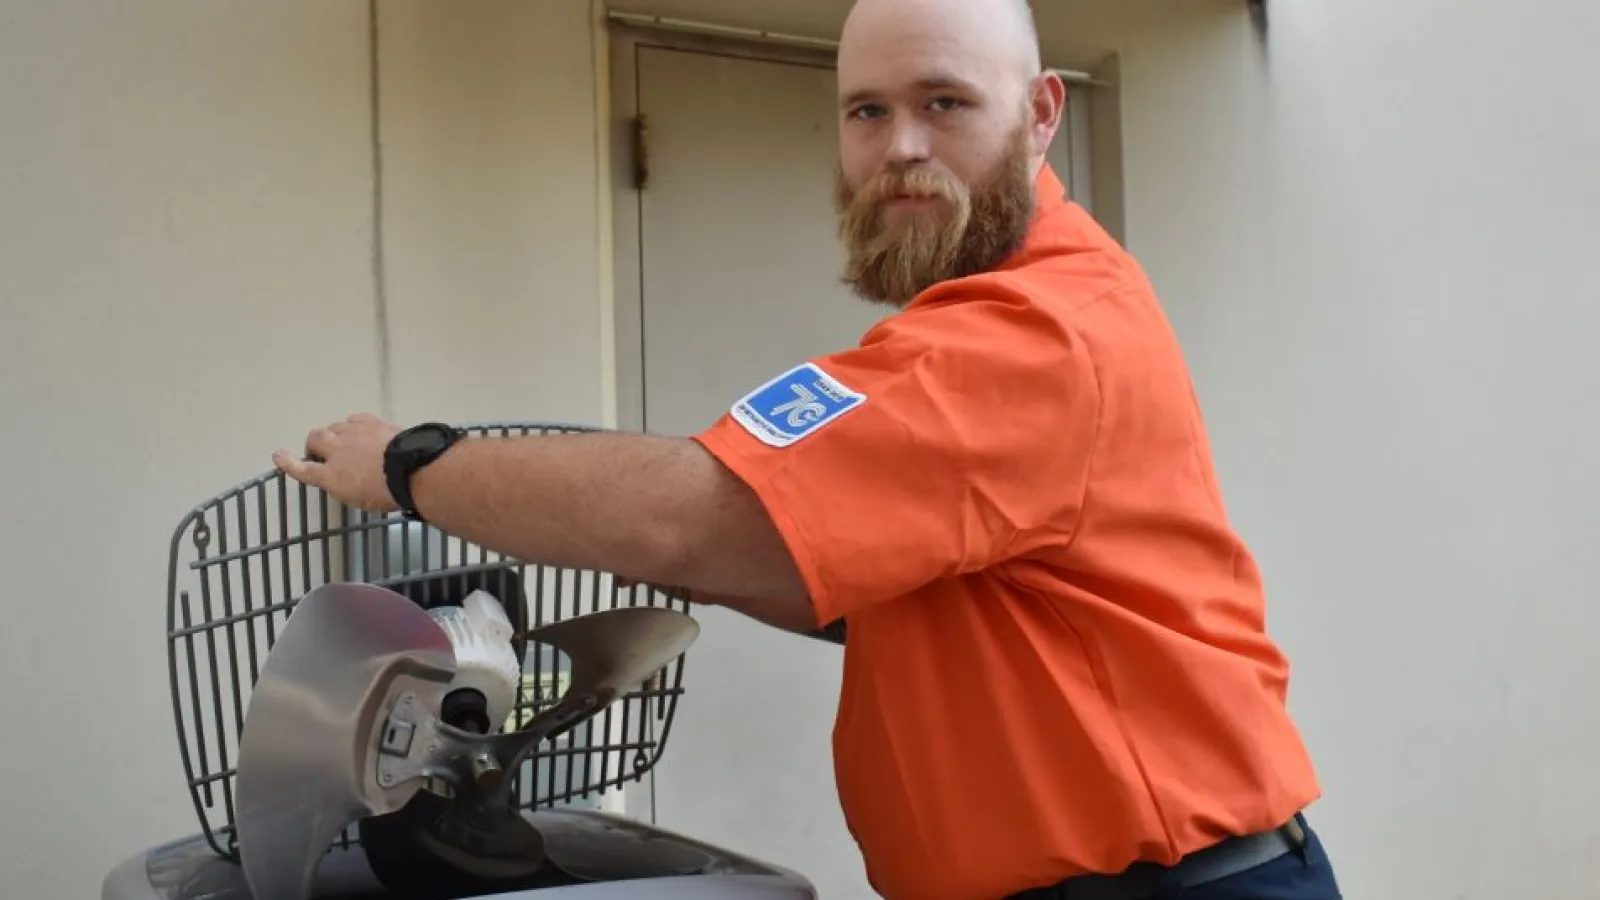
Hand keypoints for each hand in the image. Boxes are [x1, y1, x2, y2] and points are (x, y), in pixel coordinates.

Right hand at [272, 413, 401, 512]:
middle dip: (315, 444)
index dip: (289, 463)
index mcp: (330, 475)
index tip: (278, 456)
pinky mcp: (370, 422)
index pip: (303, 469)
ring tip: (348, 442)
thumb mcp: (358, 499)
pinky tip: (362, 431)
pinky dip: (354, 426)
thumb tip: (342, 479)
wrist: (410, 469)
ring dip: (336, 434)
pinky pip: (354, 419)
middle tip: (325, 452)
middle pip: (315, 439)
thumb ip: (344, 486)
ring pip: (334, 426)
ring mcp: (352, 432)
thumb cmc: (386, 494)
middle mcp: (335, 450)